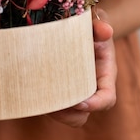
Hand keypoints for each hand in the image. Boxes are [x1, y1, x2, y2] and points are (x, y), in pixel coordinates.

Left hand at [48, 9, 115, 127]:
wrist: (80, 30)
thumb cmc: (90, 27)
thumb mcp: (96, 23)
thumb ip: (100, 24)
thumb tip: (105, 30)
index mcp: (105, 75)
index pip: (107, 98)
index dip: (95, 105)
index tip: (80, 103)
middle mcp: (92, 89)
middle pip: (83, 114)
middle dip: (68, 114)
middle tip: (52, 104)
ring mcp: (76, 92)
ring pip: (68, 115)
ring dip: (54, 113)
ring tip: (40, 99)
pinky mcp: (61, 91)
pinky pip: (55, 107)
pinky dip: (45, 104)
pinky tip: (33, 92)